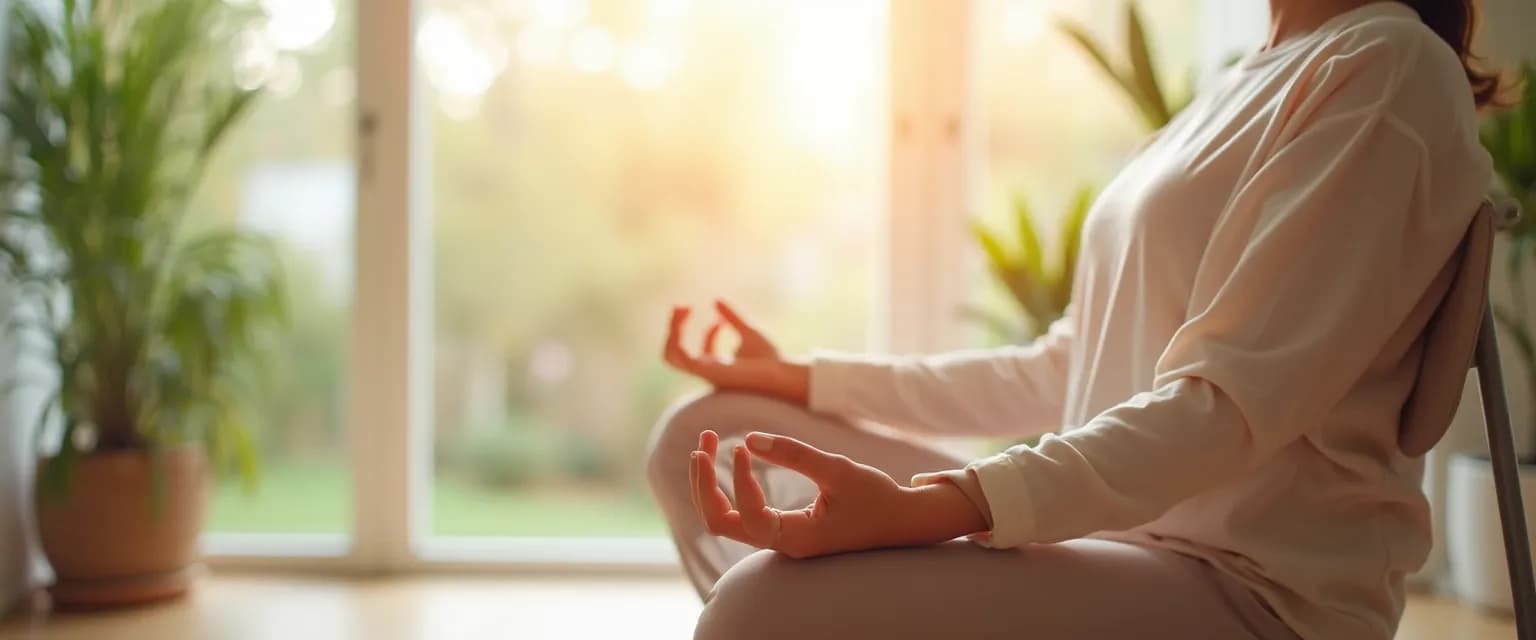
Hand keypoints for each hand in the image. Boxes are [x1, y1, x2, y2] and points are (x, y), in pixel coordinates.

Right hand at [663, 300, 809, 404]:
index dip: (710, 331)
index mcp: (722, 366)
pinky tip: (687, 315)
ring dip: (672, 330)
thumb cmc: (769, 359)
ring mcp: (703, 372)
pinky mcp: (703, 370)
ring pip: (671, 355)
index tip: (723, 320)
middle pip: (679, 354)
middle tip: (683, 307)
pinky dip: (676, 334)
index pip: (706, 352)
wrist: (778, 373)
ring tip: (681, 308)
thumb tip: (716, 300)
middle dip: (676, 330)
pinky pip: (678, 355)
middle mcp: (708, 371)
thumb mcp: (748, 331)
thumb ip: (732, 317)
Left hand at [688, 430, 988, 558]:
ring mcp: (779, 538)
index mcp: (796, 539)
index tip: (740, 445)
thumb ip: (795, 455)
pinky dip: (725, 487)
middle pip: (719, 523)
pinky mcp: (782, 527)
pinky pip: (739, 514)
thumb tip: (750, 438)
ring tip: (705, 444)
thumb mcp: (838, 469)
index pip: (747, 514)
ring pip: (724, 520)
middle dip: (704, 483)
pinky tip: (724, 458)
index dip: (737, 478)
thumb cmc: (876, 497)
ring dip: (709, 484)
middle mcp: (780, 544)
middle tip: (702, 441)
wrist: (902, 521)